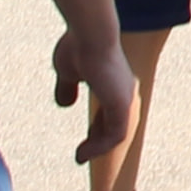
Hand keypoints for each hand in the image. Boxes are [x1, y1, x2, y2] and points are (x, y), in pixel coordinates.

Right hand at [52, 16, 129, 169]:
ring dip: (98, 147)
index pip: (110, 111)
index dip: (97, 127)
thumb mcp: (67, 70)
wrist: (90, 34)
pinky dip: (100, 147)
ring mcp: (126, 98)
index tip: (83, 140)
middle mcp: (125, 90)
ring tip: (80, 157)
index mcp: (114, 81)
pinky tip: (83, 153)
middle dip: (99, 140)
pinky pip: (115, 136)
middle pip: (116, 124)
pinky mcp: (122, 105)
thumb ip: (67, 87)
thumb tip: (64, 104)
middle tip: (83, 154)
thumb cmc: (78, 46)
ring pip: (117, 133)